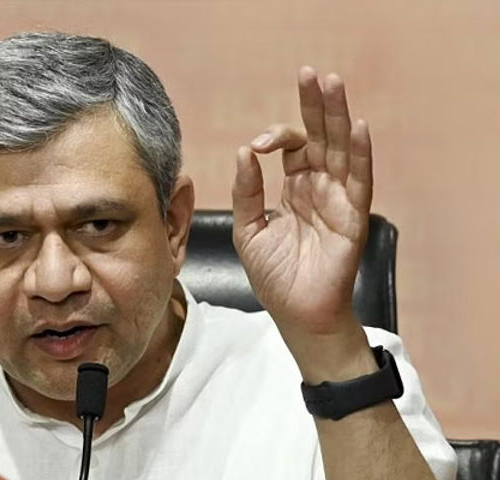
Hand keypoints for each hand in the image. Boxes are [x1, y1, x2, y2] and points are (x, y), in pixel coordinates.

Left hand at [232, 67, 372, 356]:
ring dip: (338, 118)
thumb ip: (247, 191)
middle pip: (320, 138)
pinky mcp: (353, 217)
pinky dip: (360, 155)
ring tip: (333, 84)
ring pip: (341, 151)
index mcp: (295, 189)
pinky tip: (356, 127)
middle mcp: (318, 188)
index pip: (292, 148)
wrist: (295, 313)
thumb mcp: (249, 230)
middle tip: (310, 73)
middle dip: (315, 106)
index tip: (258, 146)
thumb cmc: (274, 277)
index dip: (277, 137)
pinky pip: (360, 182)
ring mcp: (338, 200)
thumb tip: (244, 152)